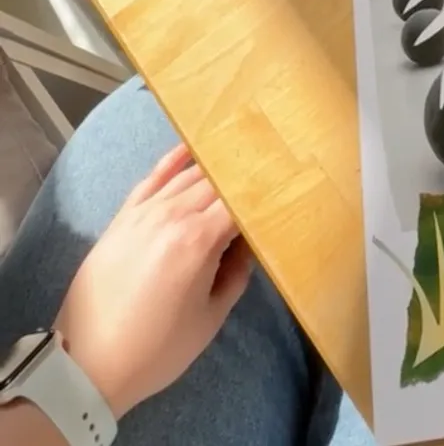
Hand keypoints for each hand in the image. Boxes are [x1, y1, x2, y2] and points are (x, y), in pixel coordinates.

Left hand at [55, 143, 251, 419]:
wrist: (89, 363)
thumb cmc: (157, 349)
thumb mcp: (210, 319)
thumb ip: (237, 275)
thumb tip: (247, 245)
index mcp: (198, 240)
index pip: (240, 200)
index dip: (263, 194)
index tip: (283, 190)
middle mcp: (172, 215)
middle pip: (216, 182)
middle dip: (242, 179)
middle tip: (267, 175)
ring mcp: (143, 213)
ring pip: (187, 177)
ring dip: (213, 170)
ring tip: (237, 160)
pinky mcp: (122, 218)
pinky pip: (151, 179)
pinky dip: (171, 162)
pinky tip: (188, 149)